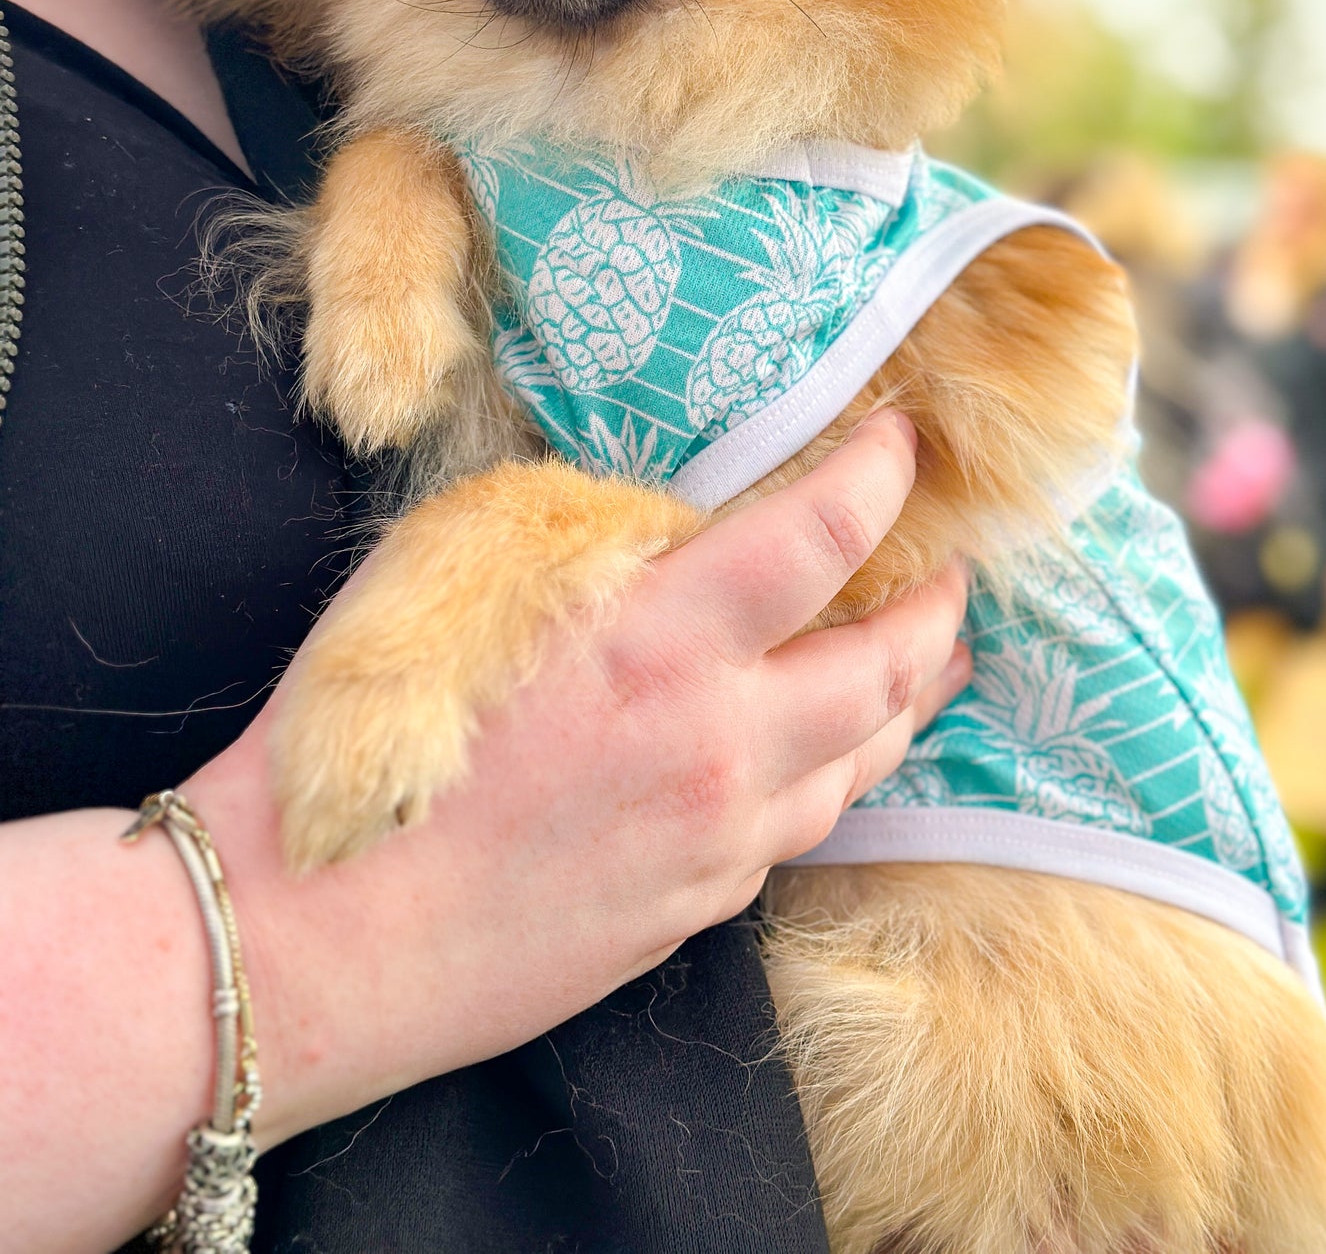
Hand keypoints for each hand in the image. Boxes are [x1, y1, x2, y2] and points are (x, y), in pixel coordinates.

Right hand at [193, 410, 970, 1147]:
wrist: (312, 943)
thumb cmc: (357, 744)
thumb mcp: (458, 578)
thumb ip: (585, 538)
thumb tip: (671, 523)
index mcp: (659, 639)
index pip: (823, 535)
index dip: (882, 475)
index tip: (904, 442)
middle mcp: (718, 741)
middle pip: (888, 666)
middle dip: (938, 610)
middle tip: (954, 575)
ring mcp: (718, 839)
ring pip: (865, 759)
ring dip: (910, 700)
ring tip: (930, 662)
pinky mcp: (698, 909)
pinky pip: (804, 826)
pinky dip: (842, 771)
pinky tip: (833, 754)